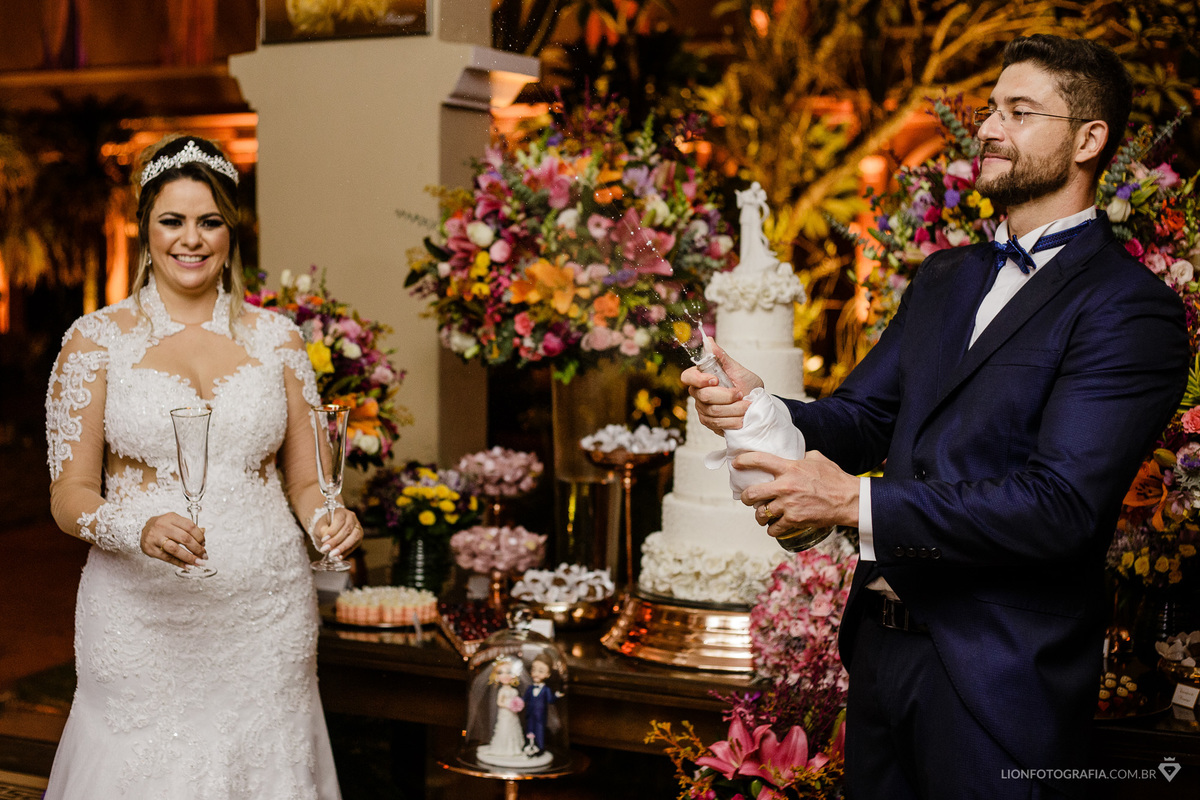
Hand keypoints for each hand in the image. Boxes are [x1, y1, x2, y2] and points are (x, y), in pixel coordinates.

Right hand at [141, 512, 206, 568]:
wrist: (143, 529)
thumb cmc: (162, 526)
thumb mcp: (175, 522)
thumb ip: (188, 528)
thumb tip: (203, 532)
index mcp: (171, 518)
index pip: (190, 527)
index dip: (200, 537)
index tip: (204, 544)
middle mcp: (162, 527)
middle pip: (184, 538)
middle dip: (197, 549)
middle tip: (203, 555)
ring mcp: (155, 538)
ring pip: (175, 549)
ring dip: (189, 557)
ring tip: (197, 562)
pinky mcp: (150, 549)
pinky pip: (167, 558)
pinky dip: (179, 562)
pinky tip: (187, 565)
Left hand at [315, 507, 362, 557]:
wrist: (329, 526)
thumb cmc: (324, 524)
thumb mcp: (320, 525)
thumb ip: (323, 531)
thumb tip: (326, 540)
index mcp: (342, 512)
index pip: (340, 521)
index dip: (332, 531)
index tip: (324, 540)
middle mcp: (352, 518)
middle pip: (347, 530)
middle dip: (336, 541)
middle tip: (325, 549)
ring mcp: (357, 527)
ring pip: (354, 537)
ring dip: (343, 547)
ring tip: (332, 554)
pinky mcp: (358, 537)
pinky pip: (354, 545)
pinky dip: (347, 552)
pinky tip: (339, 556)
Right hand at [680, 340, 763, 432]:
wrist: (756, 403)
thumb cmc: (746, 384)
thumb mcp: (737, 368)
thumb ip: (721, 356)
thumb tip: (708, 340)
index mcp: (700, 376)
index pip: (687, 377)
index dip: (700, 379)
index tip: (716, 380)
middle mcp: (698, 393)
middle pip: (704, 396)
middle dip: (726, 396)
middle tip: (741, 394)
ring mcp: (701, 409)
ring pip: (712, 411)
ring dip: (733, 410)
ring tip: (746, 406)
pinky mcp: (709, 422)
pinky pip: (716, 424)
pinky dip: (732, 421)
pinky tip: (741, 419)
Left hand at [736, 451, 859, 535]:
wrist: (848, 500)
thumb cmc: (835, 478)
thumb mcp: (817, 459)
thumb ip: (801, 456)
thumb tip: (793, 455)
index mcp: (789, 467)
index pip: (758, 460)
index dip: (743, 461)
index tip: (736, 464)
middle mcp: (785, 486)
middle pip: (751, 493)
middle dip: (746, 497)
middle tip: (747, 498)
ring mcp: (788, 505)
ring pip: (760, 514)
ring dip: (759, 516)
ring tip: (762, 515)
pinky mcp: (794, 520)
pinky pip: (774, 528)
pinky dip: (772, 529)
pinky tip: (774, 528)